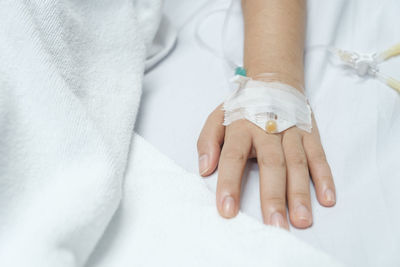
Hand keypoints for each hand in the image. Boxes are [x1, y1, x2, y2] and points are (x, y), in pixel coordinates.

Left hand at [197, 104, 335, 228]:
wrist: (273, 80)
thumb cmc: (242, 108)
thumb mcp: (217, 117)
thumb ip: (207, 141)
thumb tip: (204, 169)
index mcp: (241, 127)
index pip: (233, 157)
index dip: (230, 183)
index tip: (227, 210)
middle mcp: (268, 129)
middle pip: (271, 164)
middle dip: (273, 197)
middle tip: (274, 225)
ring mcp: (292, 132)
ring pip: (297, 164)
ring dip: (300, 193)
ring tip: (301, 220)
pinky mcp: (310, 133)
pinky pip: (318, 156)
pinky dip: (325, 177)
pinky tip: (327, 199)